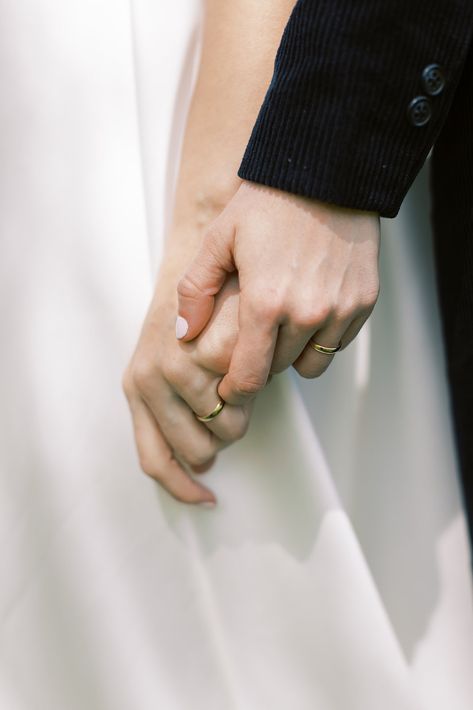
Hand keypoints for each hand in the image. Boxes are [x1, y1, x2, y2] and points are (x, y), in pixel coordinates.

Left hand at [123, 267, 250, 505]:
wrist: (214, 229)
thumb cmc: (189, 298)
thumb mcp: (160, 347)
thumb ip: (165, 395)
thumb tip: (192, 454)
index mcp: (138, 380)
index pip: (155, 459)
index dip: (181, 487)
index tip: (206, 498)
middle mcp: (158, 373)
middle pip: (202, 447)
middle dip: (221, 436)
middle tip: (231, 406)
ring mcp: (194, 360)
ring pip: (232, 421)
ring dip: (244, 407)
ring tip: (242, 372)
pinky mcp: (231, 346)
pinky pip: (257, 386)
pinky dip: (266, 378)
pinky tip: (261, 352)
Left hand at [176, 181, 380, 405]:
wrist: (327, 170)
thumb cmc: (267, 202)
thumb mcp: (219, 238)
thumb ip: (195, 290)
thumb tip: (183, 335)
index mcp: (265, 303)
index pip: (250, 376)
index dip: (236, 391)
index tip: (229, 391)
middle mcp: (307, 314)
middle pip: (278, 369)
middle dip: (261, 361)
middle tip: (253, 339)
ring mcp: (340, 309)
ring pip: (312, 362)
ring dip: (293, 352)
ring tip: (282, 323)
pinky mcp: (364, 301)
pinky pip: (339, 342)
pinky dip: (322, 336)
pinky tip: (310, 307)